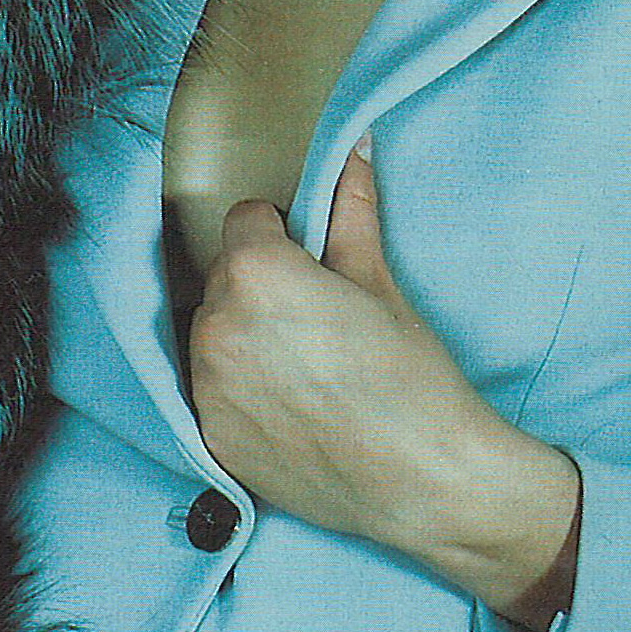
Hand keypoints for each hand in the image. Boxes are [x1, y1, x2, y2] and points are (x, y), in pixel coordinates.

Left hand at [187, 144, 580, 627]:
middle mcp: (216, 326)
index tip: (311, 263)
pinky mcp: (210, 438)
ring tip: (308, 372)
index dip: (282, 235)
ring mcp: (207, 387)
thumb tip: (353, 150)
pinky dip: (242, 393)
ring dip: (245, 340)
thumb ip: (351, 213)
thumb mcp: (382, 286)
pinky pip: (213, 393)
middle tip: (318, 324)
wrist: (423, 481)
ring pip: (214, 336)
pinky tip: (293, 409)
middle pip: (225, 280)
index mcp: (257, 273)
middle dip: (262, 289)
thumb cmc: (411, 382)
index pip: (245, 221)